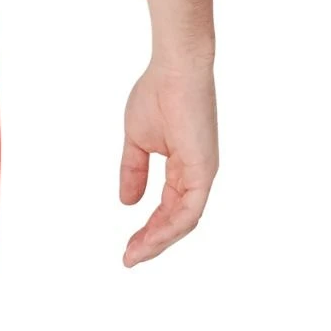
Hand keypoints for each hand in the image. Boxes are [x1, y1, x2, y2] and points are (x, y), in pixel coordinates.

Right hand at [120, 61, 217, 265]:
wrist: (173, 71)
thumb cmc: (157, 95)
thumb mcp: (137, 142)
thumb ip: (133, 171)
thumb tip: (127, 202)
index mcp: (184, 168)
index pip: (167, 208)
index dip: (148, 230)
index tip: (127, 247)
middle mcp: (197, 175)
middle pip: (176, 221)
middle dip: (151, 242)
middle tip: (128, 259)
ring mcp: (202, 173)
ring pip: (183, 221)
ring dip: (158, 241)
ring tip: (134, 255)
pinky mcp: (203, 169)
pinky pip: (190, 210)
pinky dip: (170, 228)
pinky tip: (150, 239)